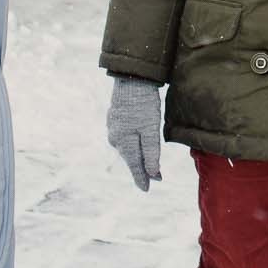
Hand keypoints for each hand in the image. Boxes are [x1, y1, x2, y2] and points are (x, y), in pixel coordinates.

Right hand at [105, 74, 164, 191]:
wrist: (131, 78)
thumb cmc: (143, 105)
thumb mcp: (151, 130)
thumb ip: (151, 154)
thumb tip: (153, 176)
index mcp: (124, 143)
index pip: (135, 166)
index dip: (142, 178)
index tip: (147, 189)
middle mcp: (116, 138)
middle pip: (131, 156)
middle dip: (141, 166)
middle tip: (152, 177)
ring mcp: (113, 127)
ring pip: (127, 145)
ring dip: (136, 153)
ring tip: (145, 162)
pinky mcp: (115, 117)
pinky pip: (125, 135)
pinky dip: (133, 140)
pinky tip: (136, 139)